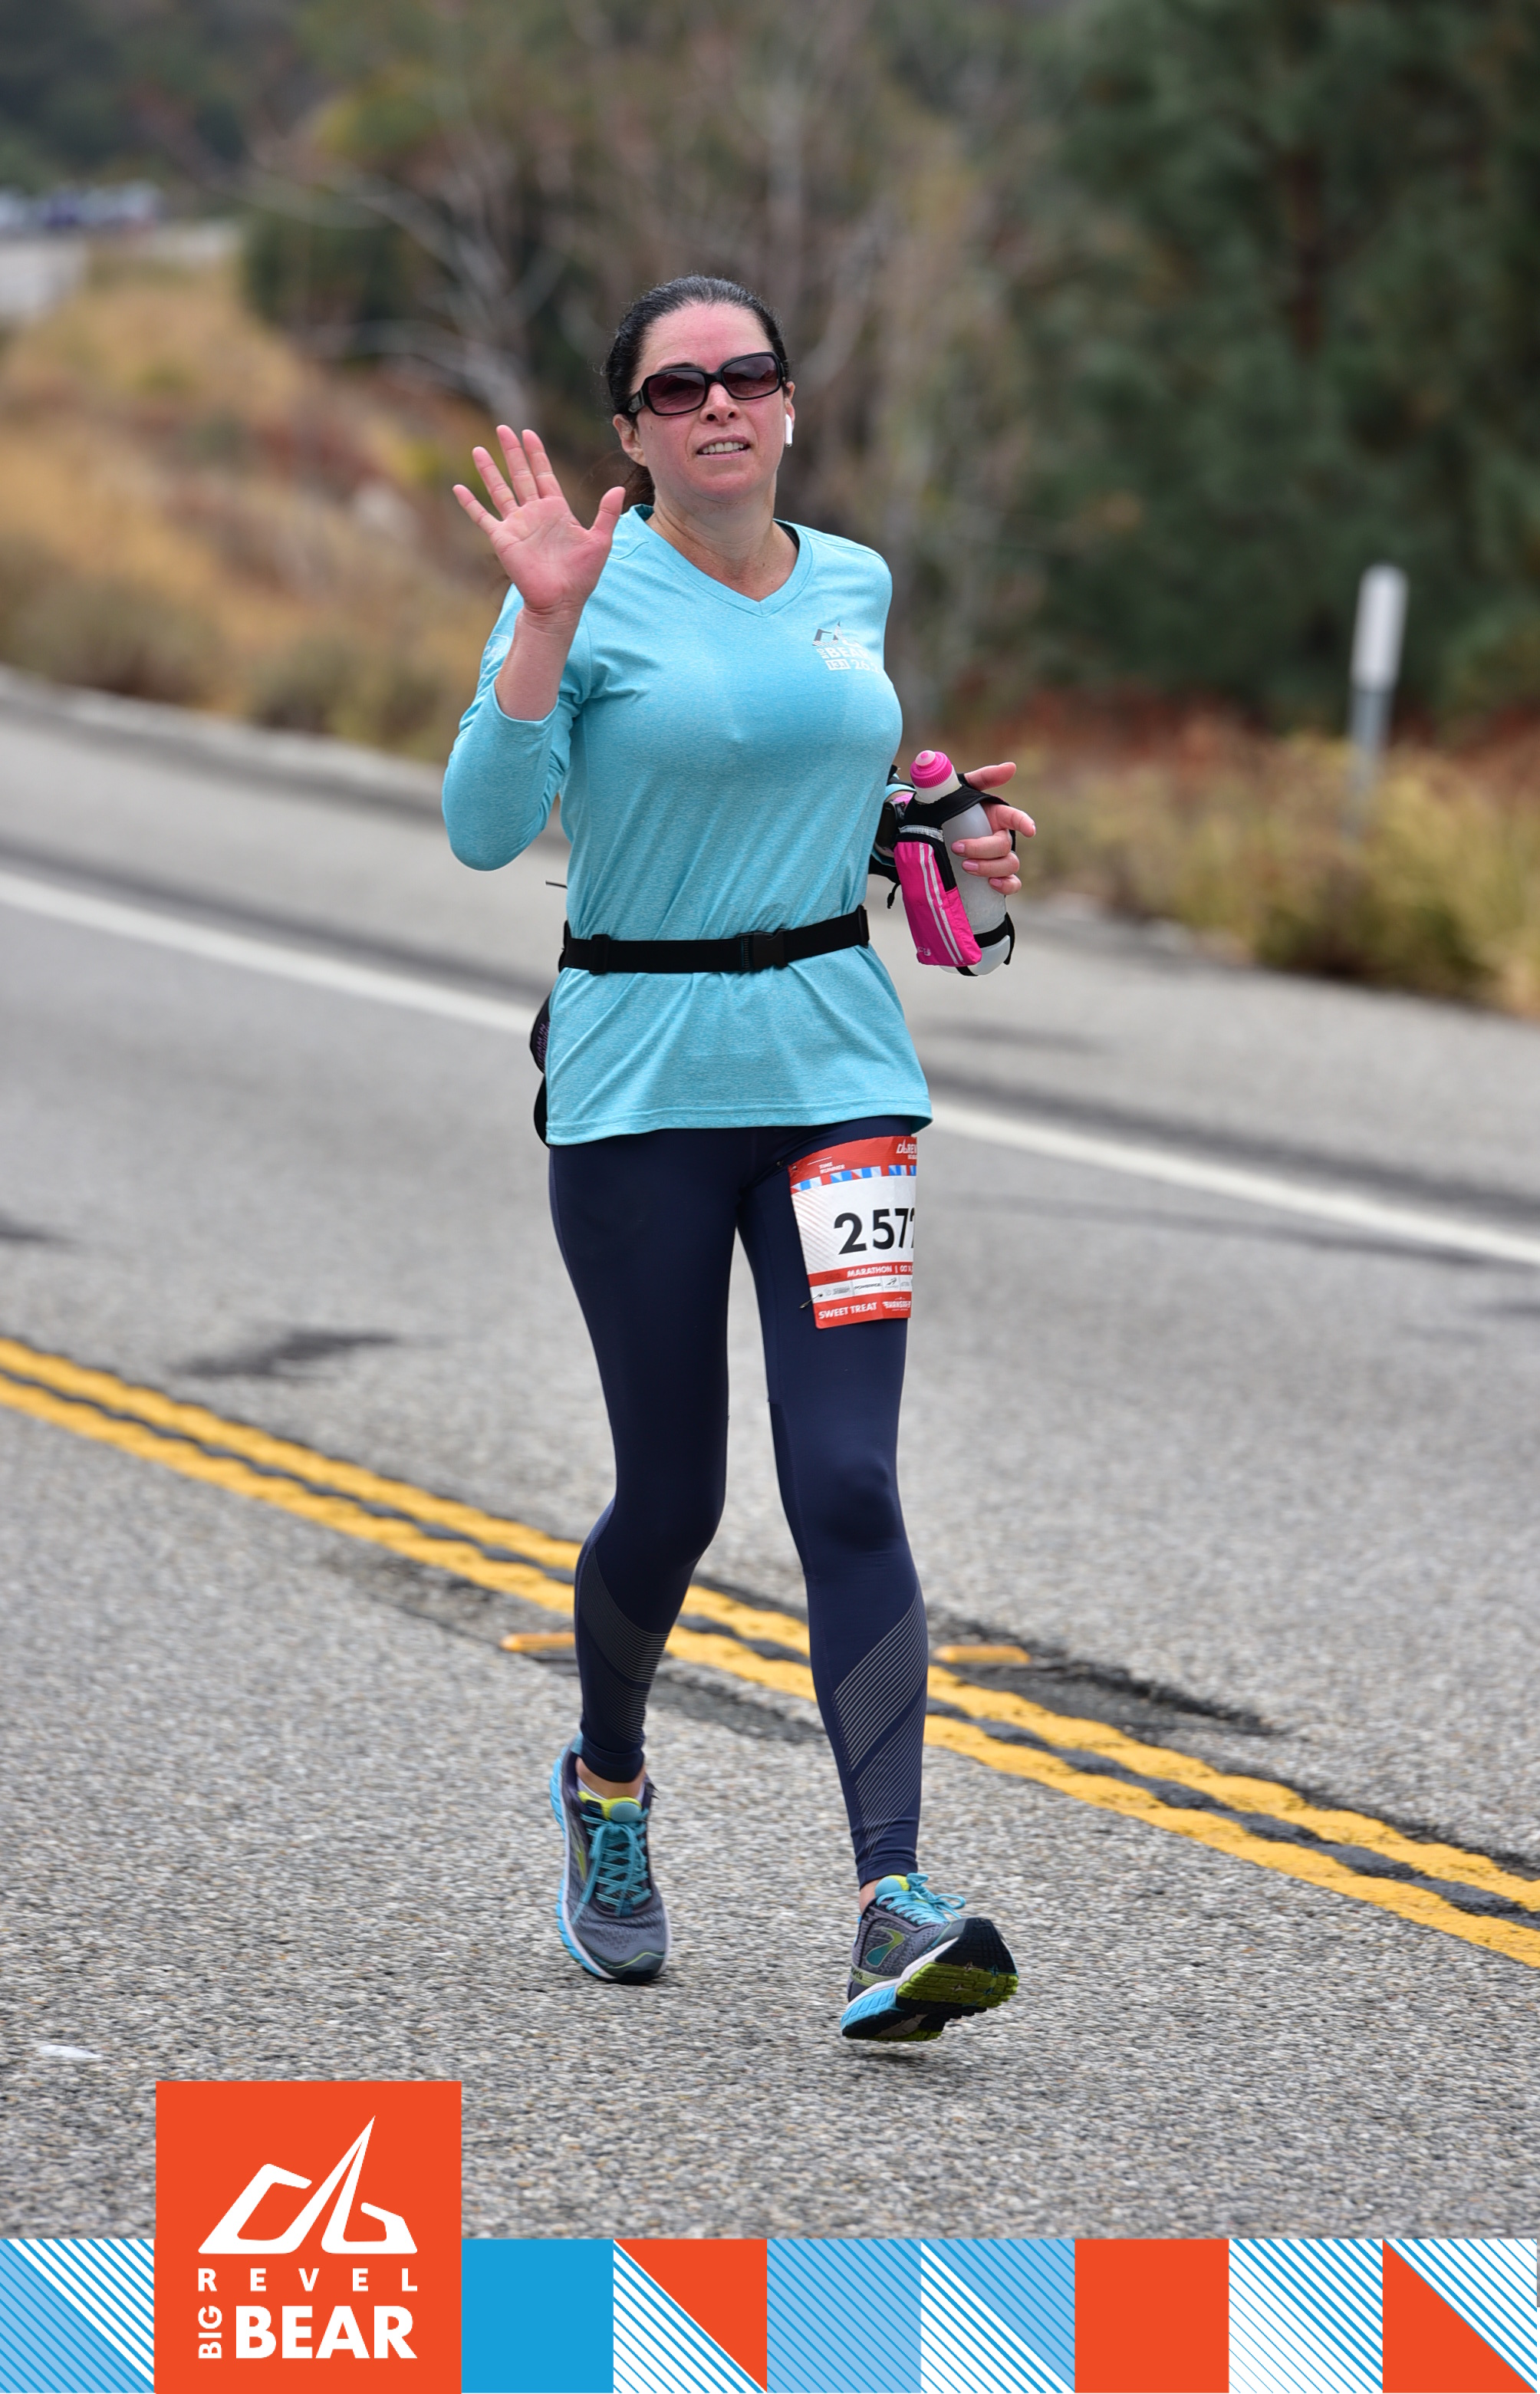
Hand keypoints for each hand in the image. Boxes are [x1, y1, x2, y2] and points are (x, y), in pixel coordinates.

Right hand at [453, 427, 624, 628]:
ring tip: (479, 449)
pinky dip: (470, 504)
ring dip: (489, 470)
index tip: (529, 434)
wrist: (561, 602)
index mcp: (556, 510)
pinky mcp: (503, 539)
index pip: (544, 474)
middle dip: (512, 452)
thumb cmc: (582, 576)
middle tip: (503, 428)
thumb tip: (618, 490)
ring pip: (500, 490)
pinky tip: (458, 488)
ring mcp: (517, 525)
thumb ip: (607, 514)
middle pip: (520, 475)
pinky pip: (483, 518)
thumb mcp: (600, 541)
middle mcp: (534, 514)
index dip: (537, 454)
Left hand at [953, 762, 1034, 893]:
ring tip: (965, 867)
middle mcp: (999, 837)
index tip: (1029, 831)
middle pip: (1004, 846)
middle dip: (983, 848)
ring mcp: (998, 859)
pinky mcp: (993, 877)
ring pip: (1009, 865)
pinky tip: (992, 884)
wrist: (926, 835)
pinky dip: (1007, 886)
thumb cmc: (945, 810)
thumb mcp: (958, 790)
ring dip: (989, 867)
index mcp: (996, 816)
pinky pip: (1012, 884)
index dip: (1024, 823)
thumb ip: (982, 777)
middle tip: (957, 848)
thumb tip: (1011, 768)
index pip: (1015, 818)